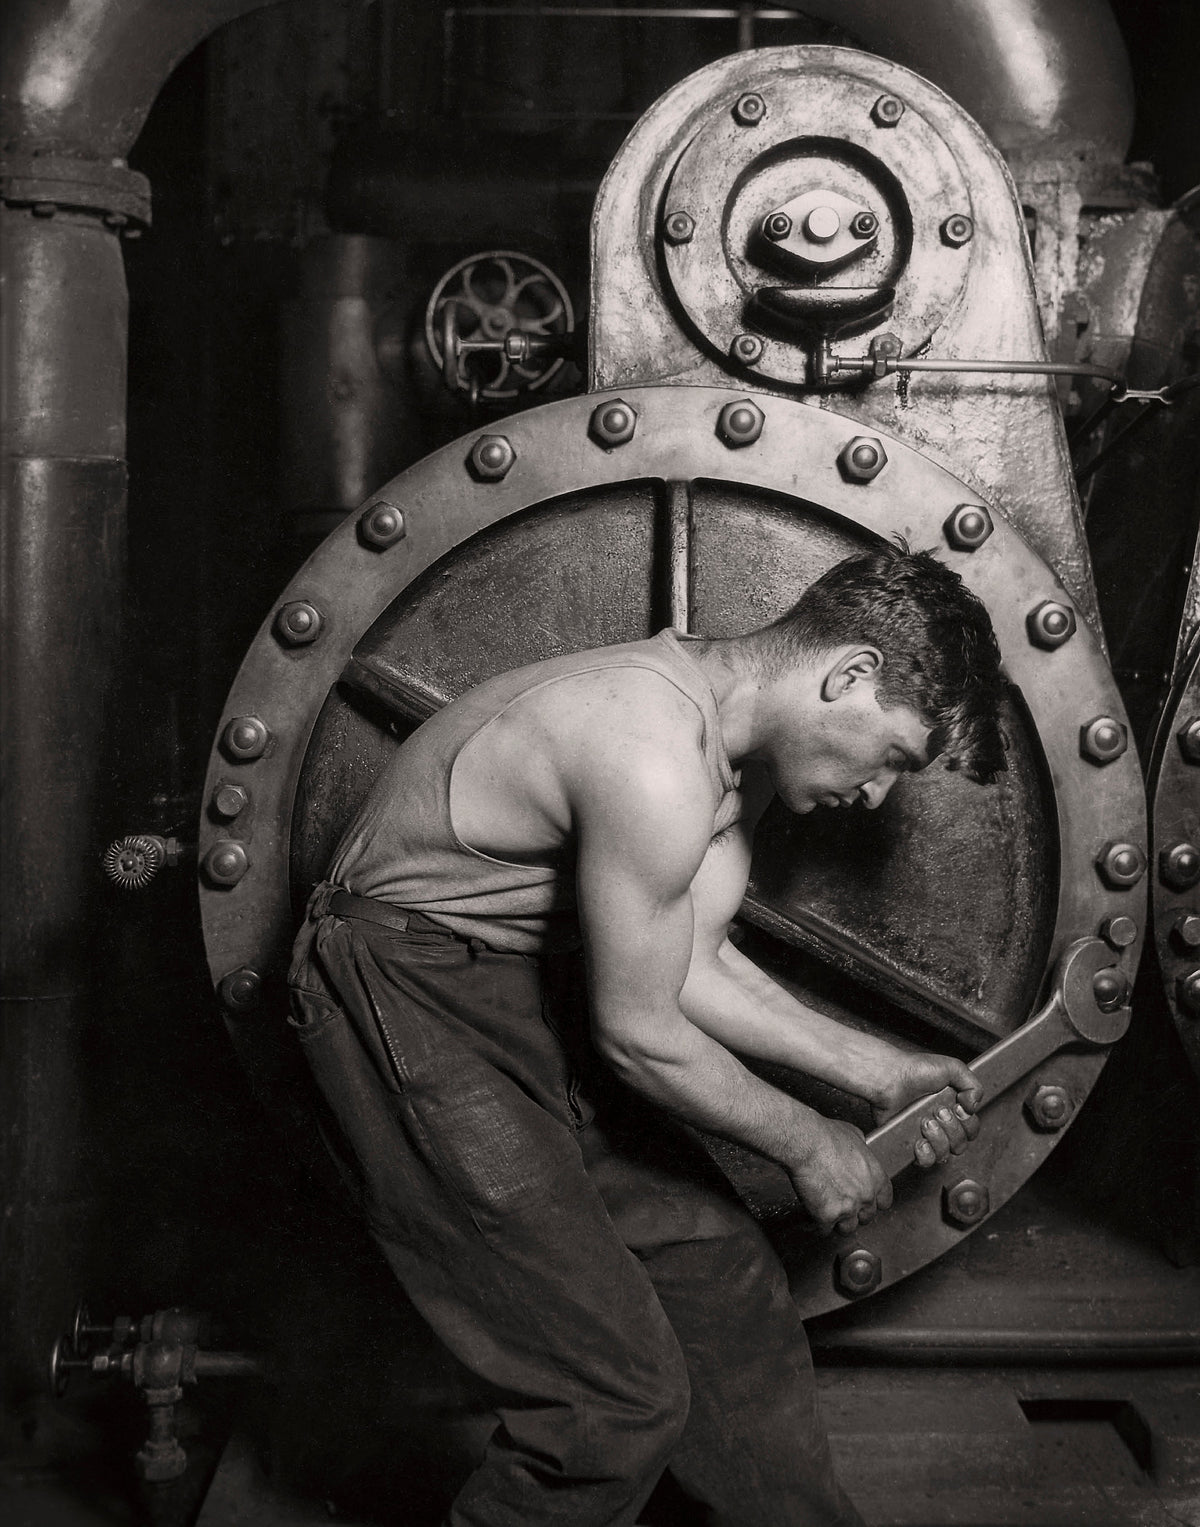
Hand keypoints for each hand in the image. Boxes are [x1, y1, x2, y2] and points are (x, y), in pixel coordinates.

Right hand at [787, 1116, 892, 1235]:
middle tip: (843, 1205)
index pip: (885, 1201)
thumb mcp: (853, 1135)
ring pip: (848, 1228)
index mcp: (876, 1177)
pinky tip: (813, 1215)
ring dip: (838, 1222)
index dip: (874, 1202)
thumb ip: (861, 1151)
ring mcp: (848, 1208)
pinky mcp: (827, 1216)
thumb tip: (858, 1151)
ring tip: (828, 1213)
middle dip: (855, 1213)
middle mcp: (866, 1196)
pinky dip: (818, 1224)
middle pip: (867, 1217)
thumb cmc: (825, 1136)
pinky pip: (825, 1229)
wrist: (805, 1142)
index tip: (866, 1202)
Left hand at [871, 1051, 982, 1167]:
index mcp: (952, 1108)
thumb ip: (973, 1085)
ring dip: (939, 1139)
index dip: (968, 1123)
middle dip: (952, 1128)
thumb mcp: (952, 1067)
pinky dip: (926, 1154)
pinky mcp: (909, 1143)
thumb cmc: (915, 1069)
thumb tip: (974, 1107)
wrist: (888, 1077)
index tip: (957, 1107)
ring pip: (945, 1154)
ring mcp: (925, 1135)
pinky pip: (926, 1161)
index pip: (971, 1129)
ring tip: (925, 1122)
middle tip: (938, 1111)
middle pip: (961, 1143)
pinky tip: (920, 1140)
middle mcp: (941, 1124)